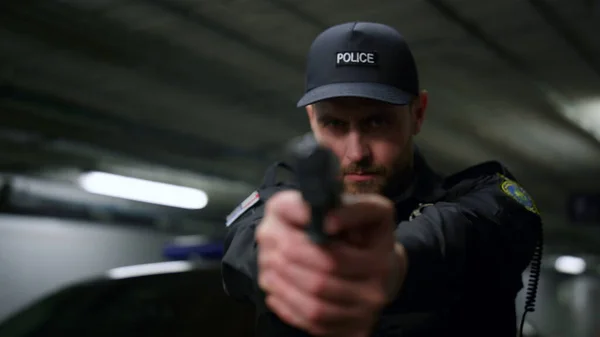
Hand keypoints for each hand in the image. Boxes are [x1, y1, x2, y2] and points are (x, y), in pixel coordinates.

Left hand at [256, 190, 405, 336]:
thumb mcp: (364, 209)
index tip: (281, 235)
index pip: (332, 259)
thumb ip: (345, 208)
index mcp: (382, 258)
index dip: (301, 248)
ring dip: (283, 289)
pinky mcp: (354, 330)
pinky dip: (289, 310)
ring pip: (315, 309)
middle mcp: (379, 292)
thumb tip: (324, 220)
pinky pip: (316, 326)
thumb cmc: (366, 231)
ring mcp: (366, 314)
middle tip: (267, 250)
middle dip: (286, 266)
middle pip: (319, 284)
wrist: (383, 265)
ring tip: (268, 268)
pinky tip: (276, 293)